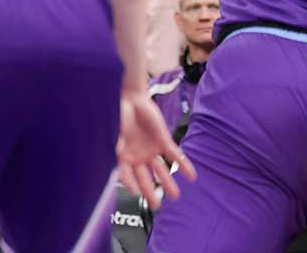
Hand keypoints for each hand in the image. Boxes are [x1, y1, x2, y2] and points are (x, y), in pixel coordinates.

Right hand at [116, 89, 195, 208]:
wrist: (132, 99)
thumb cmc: (118, 116)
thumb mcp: (114, 133)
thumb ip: (117, 145)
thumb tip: (118, 154)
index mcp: (122, 158)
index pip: (126, 176)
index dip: (129, 185)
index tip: (134, 194)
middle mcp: (137, 157)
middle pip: (145, 179)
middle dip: (151, 192)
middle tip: (156, 206)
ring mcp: (150, 150)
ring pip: (161, 171)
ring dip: (168, 183)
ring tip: (175, 196)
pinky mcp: (163, 141)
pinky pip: (175, 155)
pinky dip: (184, 165)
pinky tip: (192, 176)